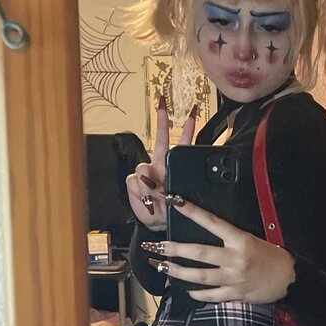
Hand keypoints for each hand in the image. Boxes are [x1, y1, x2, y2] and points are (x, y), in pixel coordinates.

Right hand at [125, 100, 196, 229]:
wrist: (157, 222)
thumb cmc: (168, 211)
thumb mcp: (173, 202)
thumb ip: (166, 188)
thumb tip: (150, 179)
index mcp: (173, 167)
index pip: (181, 144)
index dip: (186, 128)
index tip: (192, 112)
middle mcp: (160, 166)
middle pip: (160, 140)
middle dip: (161, 121)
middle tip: (163, 103)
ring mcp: (146, 174)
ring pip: (142, 167)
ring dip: (147, 183)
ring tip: (153, 197)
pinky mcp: (133, 182)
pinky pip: (134, 181)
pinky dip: (140, 191)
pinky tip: (145, 198)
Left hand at [144, 200, 295, 303]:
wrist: (289, 280)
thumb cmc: (271, 257)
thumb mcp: (252, 240)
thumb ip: (230, 238)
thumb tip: (206, 232)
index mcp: (240, 240)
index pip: (212, 222)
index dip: (193, 212)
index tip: (176, 202)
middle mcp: (235, 259)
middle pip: (200, 253)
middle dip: (177, 250)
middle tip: (159, 246)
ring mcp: (234, 279)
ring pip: (201, 276)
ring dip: (180, 272)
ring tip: (164, 267)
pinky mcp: (234, 294)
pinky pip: (211, 295)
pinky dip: (198, 293)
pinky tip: (186, 290)